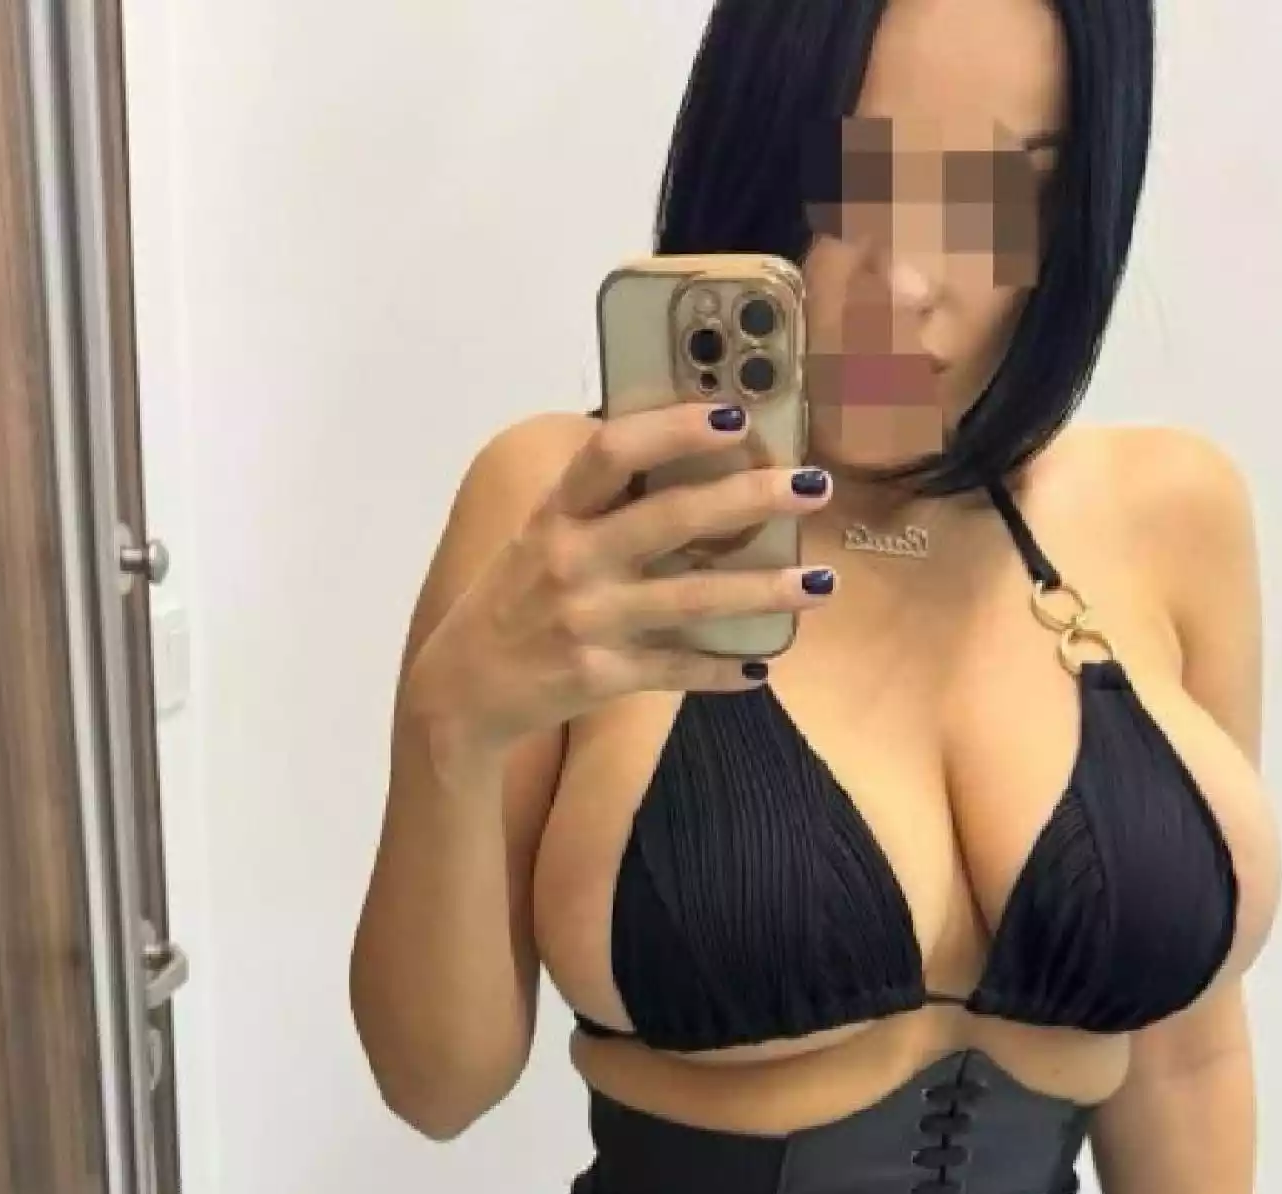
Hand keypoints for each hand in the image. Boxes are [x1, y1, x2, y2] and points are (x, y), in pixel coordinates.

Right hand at [406, 401, 837, 752]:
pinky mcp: (599, 676)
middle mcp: (570, 561)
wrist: (462, 690)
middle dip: (749, 499)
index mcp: (556, 514)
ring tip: (819, 583)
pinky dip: (723, 669)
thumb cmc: (513, 601)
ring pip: (691, 600)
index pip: (612, 451)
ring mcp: (587, 621)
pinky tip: (763, 664)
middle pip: (671, 519)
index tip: (733, 414)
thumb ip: (600, 505)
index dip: (673, 428)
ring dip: (762, 591)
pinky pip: (676, 670)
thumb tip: (689, 465)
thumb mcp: (540, 537)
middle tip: (811, 485)